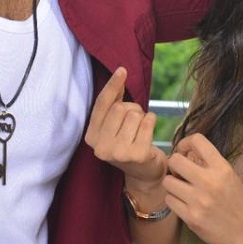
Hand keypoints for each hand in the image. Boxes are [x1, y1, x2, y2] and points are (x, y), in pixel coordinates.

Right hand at [84, 67, 166, 188]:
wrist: (144, 173)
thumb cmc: (128, 142)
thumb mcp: (113, 125)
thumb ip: (113, 102)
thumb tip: (119, 74)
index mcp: (91, 137)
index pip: (101, 105)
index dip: (112, 85)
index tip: (122, 70)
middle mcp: (101, 147)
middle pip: (119, 108)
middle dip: (131, 108)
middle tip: (134, 123)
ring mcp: (118, 153)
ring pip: (134, 114)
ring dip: (142, 117)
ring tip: (140, 130)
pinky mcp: (137, 155)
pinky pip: (148, 122)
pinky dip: (151, 121)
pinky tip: (149, 133)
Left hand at [164, 134, 242, 243]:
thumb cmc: (236, 202)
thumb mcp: (228, 176)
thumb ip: (208, 163)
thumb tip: (183, 152)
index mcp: (222, 168)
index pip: (197, 140)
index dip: (185, 143)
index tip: (184, 151)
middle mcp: (210, 182)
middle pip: (175, 160)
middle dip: (174, 166)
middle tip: (180, 174)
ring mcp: (200, 201)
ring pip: (168, 182)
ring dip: (172, 185)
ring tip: (182, 190)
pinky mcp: (192, 218)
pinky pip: (169, 200)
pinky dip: (174, 201)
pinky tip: (185, 204)